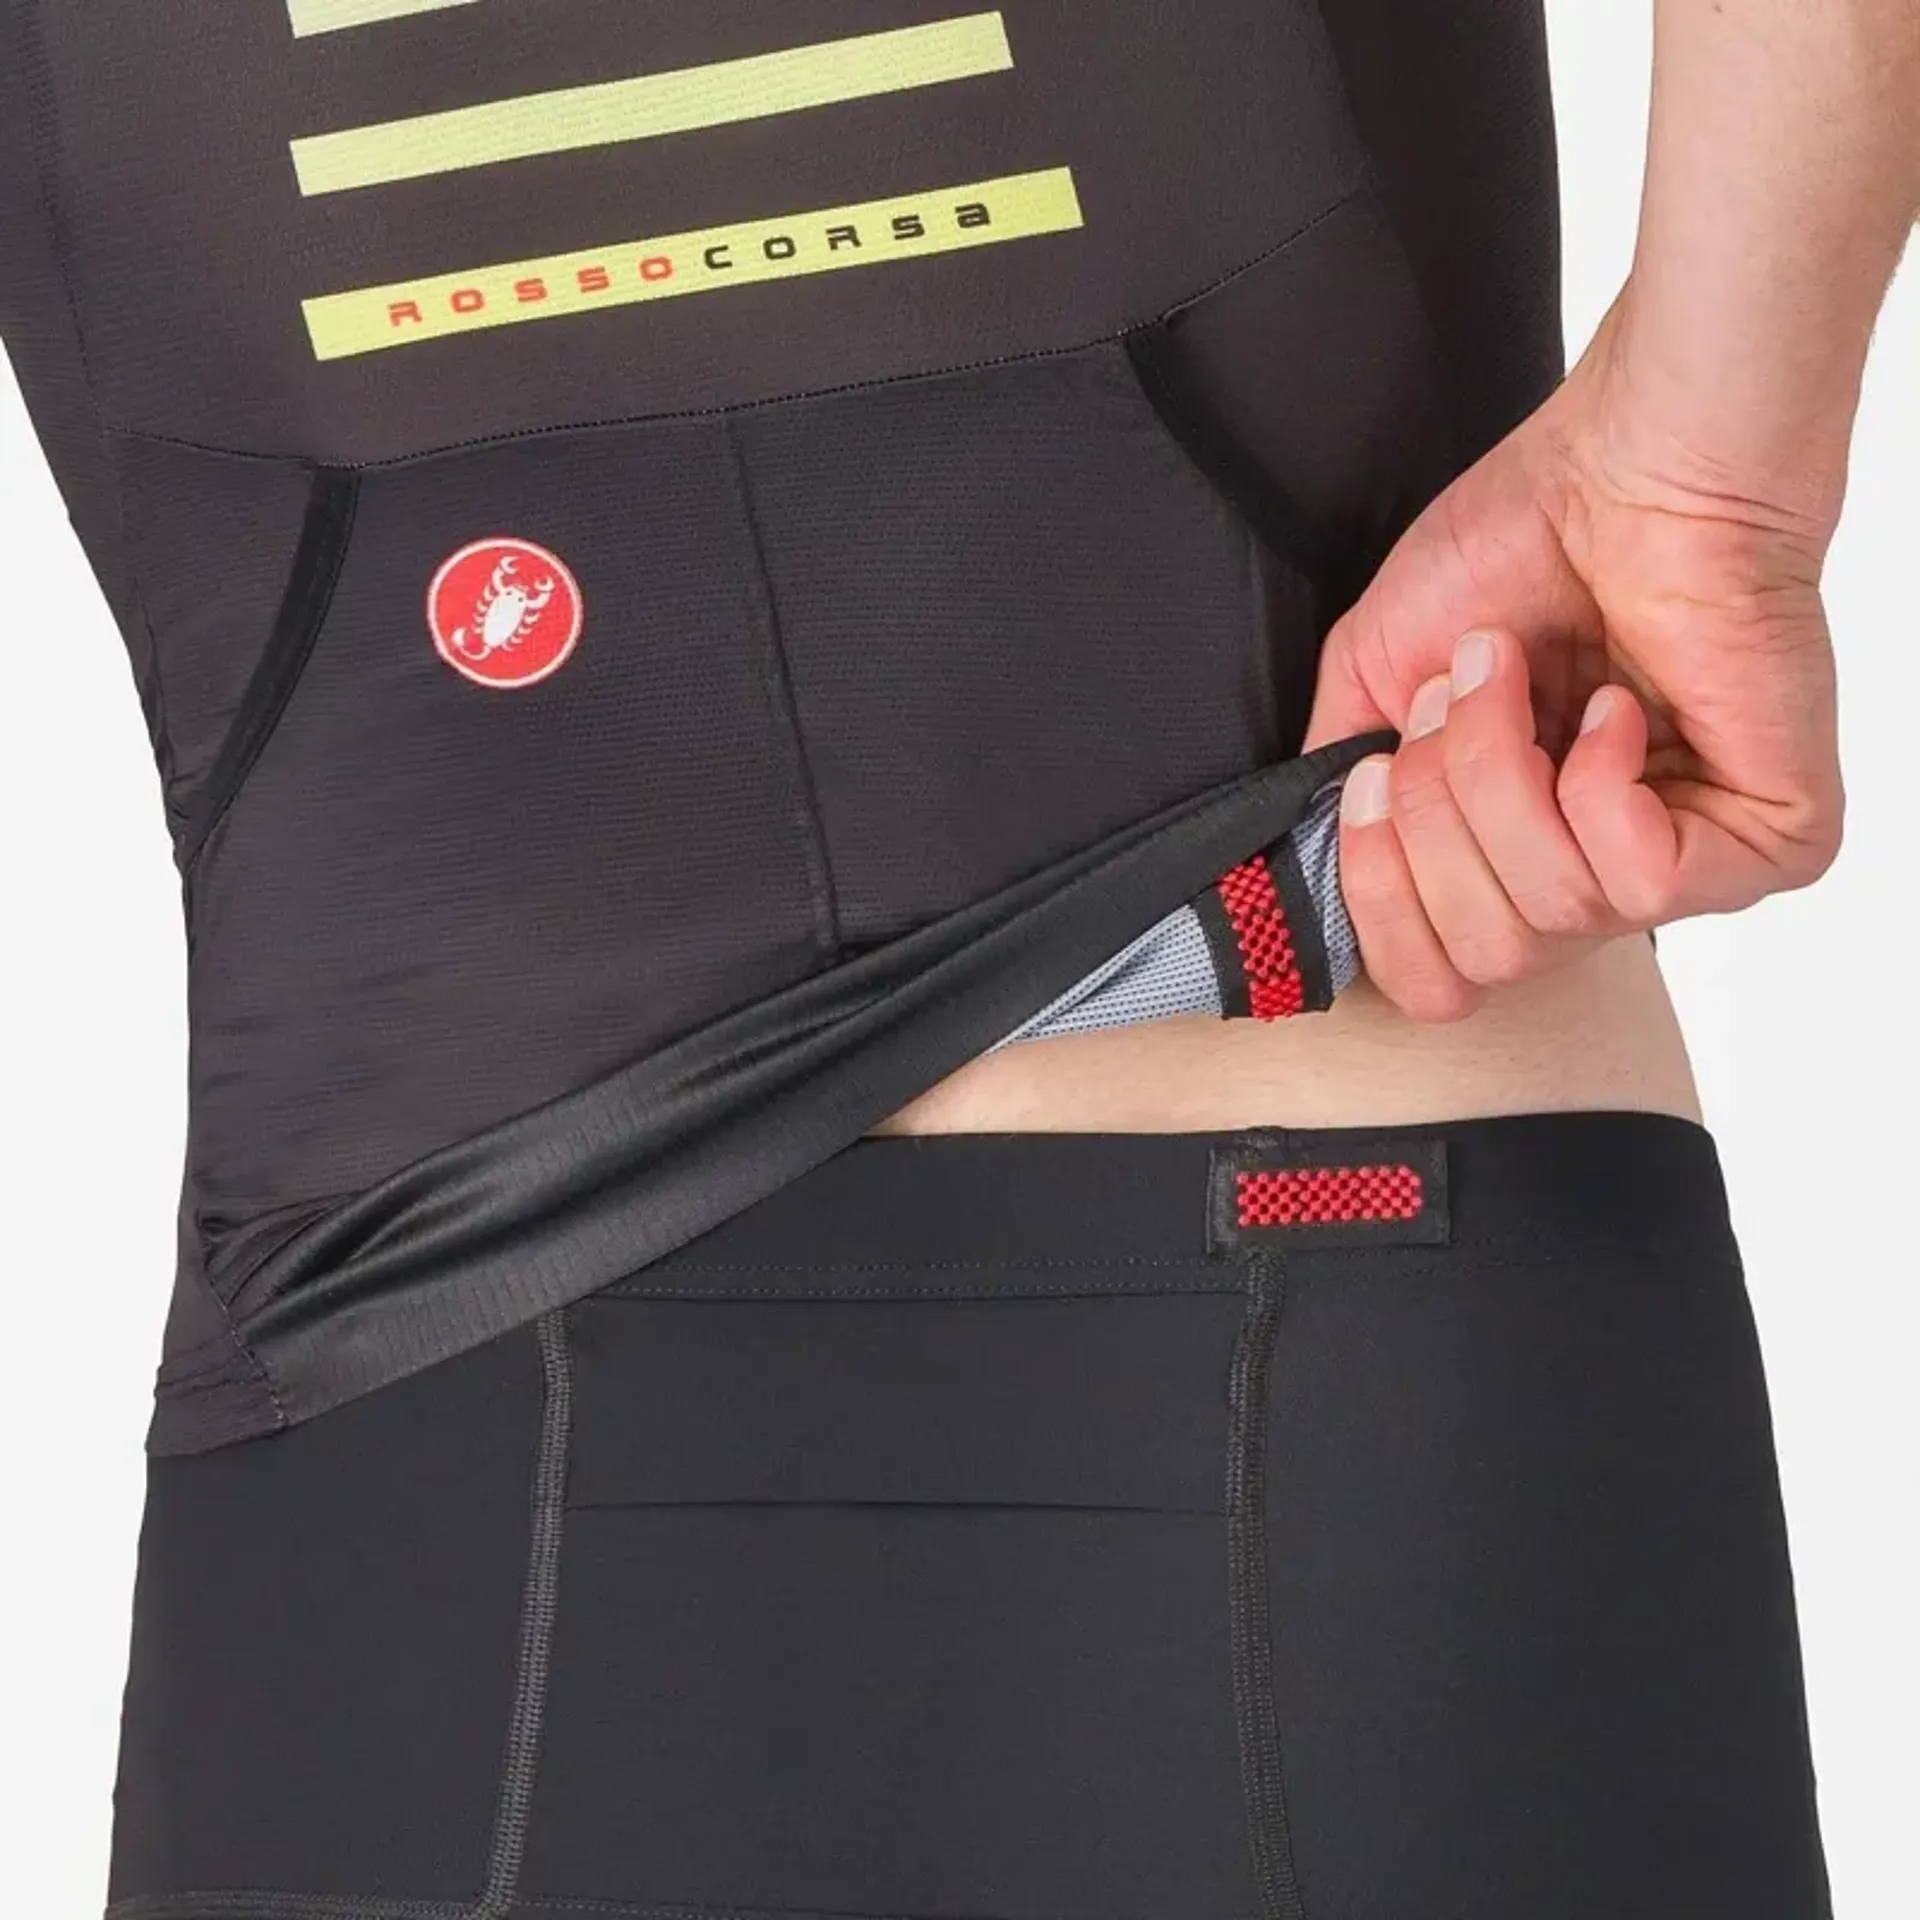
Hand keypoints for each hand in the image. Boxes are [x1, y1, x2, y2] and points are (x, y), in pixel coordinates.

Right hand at [1303, 299, 1845, 1020]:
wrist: (1628, 466)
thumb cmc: (1519, 548)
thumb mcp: (1372, 686)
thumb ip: (1335, 798)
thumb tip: (1306, 882)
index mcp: (1513, 862)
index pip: (1435, 982)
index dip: (1380, 899)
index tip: (1372, 778)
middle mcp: (1600, 881)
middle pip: (1483, 955)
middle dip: (1438, 814)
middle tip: (1454, 702)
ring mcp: (1691, 868)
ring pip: (1550, 911)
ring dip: (1502, 770)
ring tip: (1521, 674)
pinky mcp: (1772, 841)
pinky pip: (1639, 878)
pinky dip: (1597, 777)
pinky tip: (1614, 703)